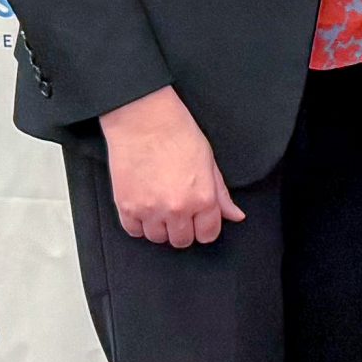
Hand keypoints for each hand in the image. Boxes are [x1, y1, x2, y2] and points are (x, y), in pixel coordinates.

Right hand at [99, 86, 243, 248]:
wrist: (144, 121)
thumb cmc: (179, 135)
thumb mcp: (209, 163)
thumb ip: (221, 195)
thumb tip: (235, 215)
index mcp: (203, 198)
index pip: (208, 234)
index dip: (205, 227)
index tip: (201, 220)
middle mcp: (177, 209)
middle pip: (182, 240)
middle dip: (184, 228)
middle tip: (180, 210)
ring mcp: (149, 210)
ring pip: (157, 238)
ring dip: (161, 227)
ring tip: (161, 205)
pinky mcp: (126, 207)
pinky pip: (134, 231)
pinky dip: (139, 223)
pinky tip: (145, 206)